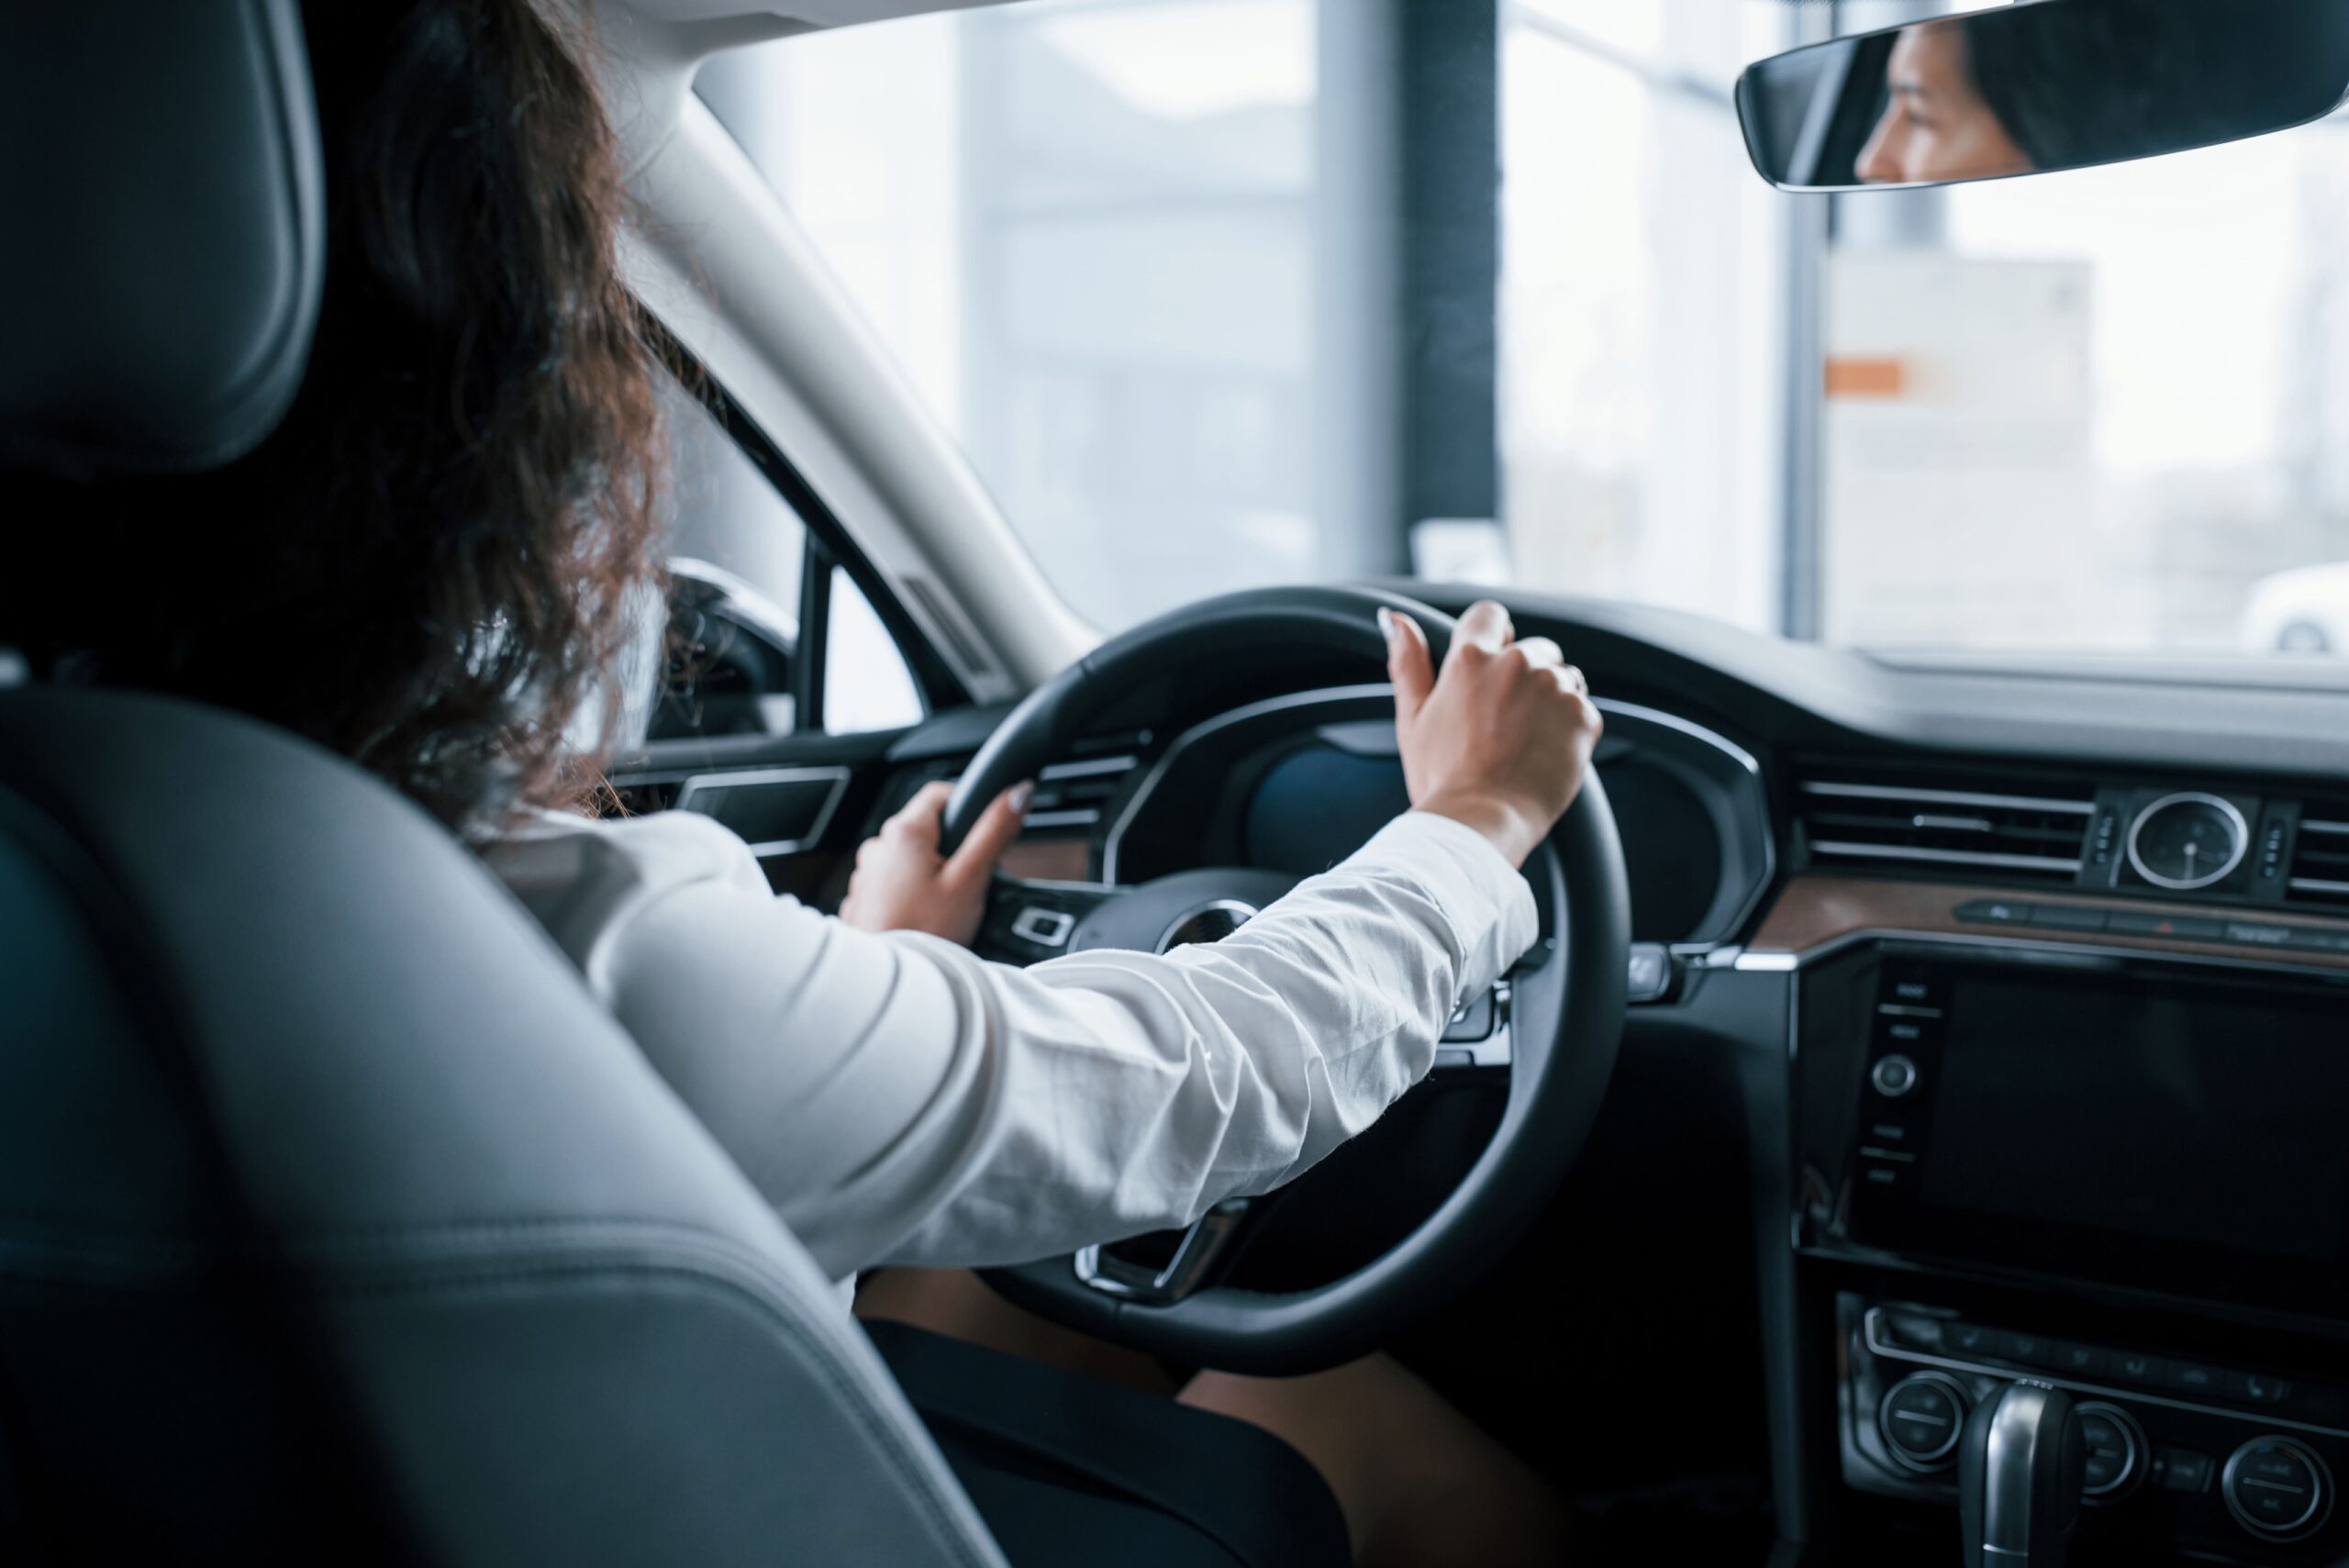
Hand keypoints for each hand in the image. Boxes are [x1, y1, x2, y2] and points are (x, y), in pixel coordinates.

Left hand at [839, 779, 1030, 946]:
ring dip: (930, 874)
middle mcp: (878, 847)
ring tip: (944, 908)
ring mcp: (866, 874)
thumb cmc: (922, 933)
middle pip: (926, 829)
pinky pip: (893, 885)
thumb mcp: (970, 881)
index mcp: (904, 832)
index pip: (940, 793)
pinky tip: (922, 920)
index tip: (984, 832)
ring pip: (910, 859)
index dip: (968, 806)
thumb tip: (1018, 794)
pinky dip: (911, 895)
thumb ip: (994, 833)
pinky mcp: (863, 900)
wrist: (884, 987)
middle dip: (953, 848)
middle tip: (969, 882)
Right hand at [1382, 600, 1601, 867]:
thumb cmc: (1442, 778)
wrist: (1482, 823)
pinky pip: (1582, 709)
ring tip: (1524, 742)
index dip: (1491, 638)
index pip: (1490, 615)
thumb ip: (1407, 663)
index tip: (1488, 669)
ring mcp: (1554, 687)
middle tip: (1503, 724)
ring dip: (1550, 701)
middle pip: (1534, 649)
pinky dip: (1569, 728)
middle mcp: (1517, 662)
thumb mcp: (1412, 718)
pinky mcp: (1583, 715)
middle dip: (1524, 677)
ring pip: (1563, 677)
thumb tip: (1394, 619)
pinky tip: (1543, 755)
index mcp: (1471, 658)